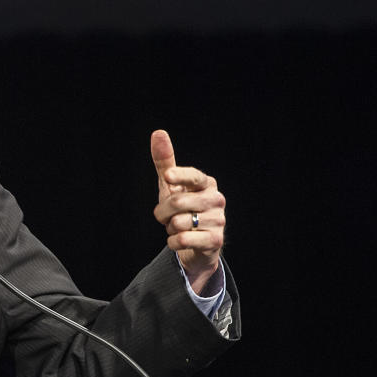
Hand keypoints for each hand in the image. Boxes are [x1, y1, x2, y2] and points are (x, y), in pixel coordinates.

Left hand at [151, 130, 225, 294]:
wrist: (196, 243)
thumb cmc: (182, 208)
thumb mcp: (171, 185)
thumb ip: (164, 161)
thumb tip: (158, 133)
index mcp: (206, 183)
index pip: (193, 177)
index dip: (179, 176)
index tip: (167, 176)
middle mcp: (216, 200)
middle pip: (177, 202)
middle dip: (162, 212)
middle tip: (166, 217)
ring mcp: (218, 220)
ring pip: (178, 223)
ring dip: (169, 228)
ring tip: (178, 228)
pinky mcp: (215, 240)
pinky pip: (182, 240)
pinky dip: (173, 242)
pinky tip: (180, 240)